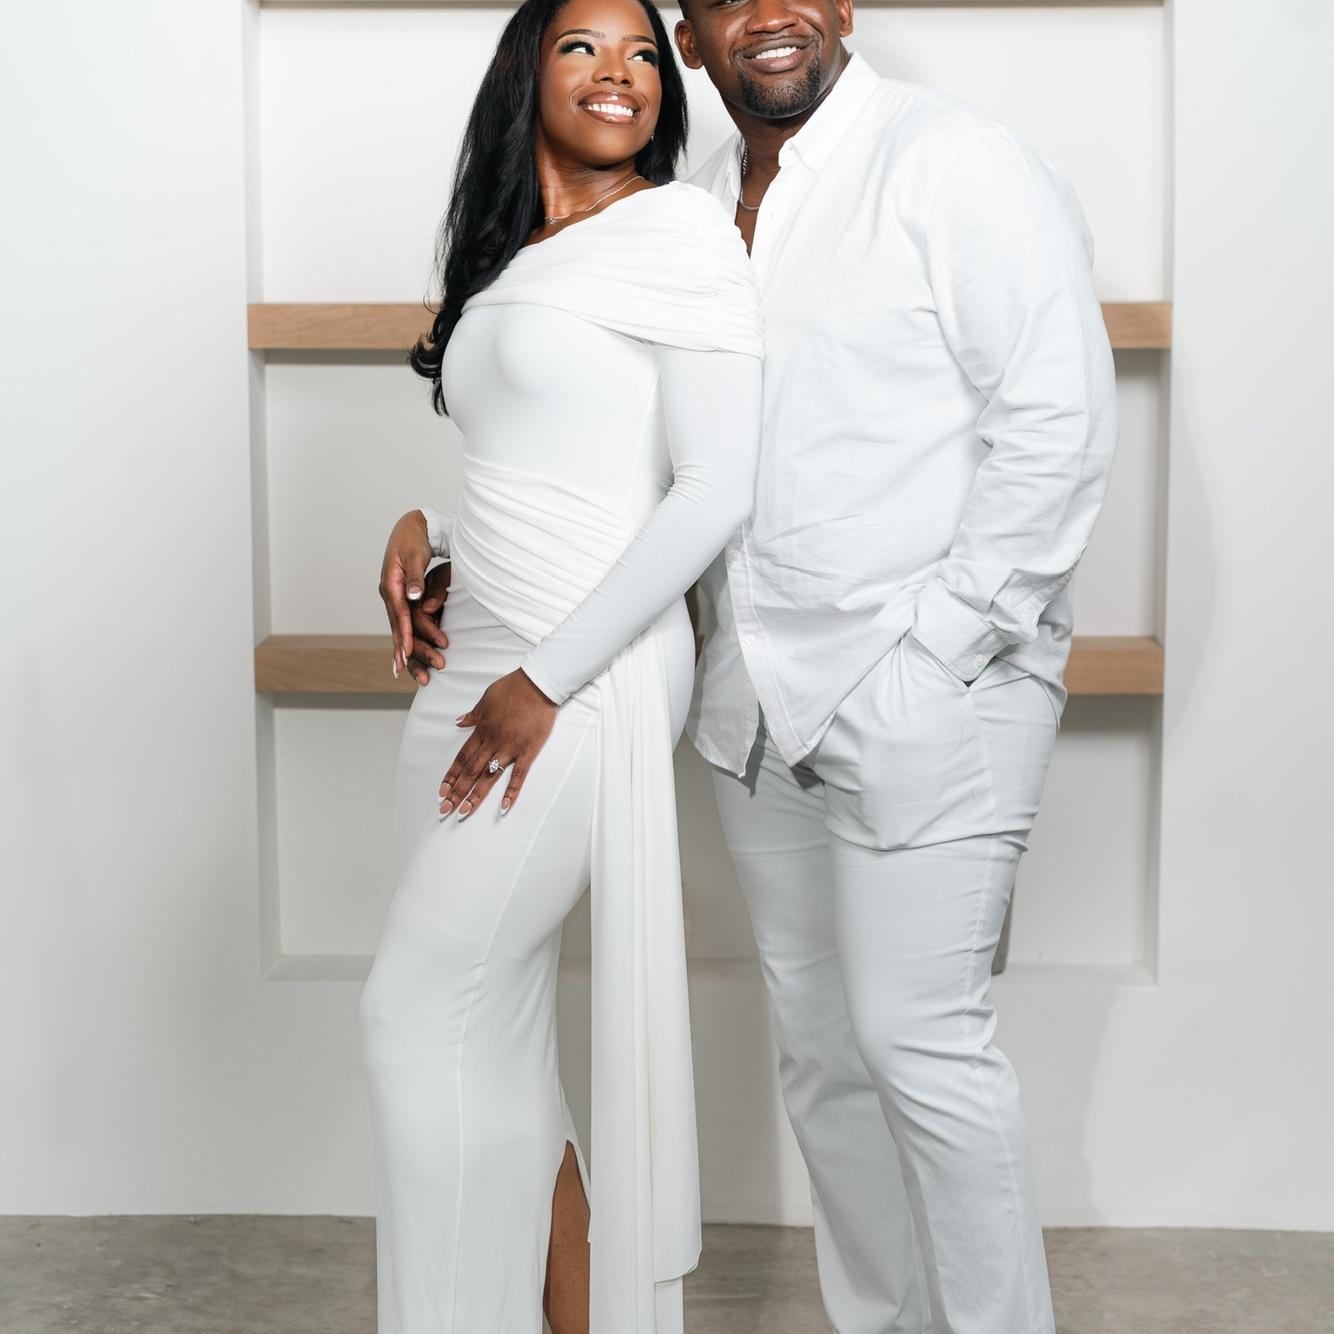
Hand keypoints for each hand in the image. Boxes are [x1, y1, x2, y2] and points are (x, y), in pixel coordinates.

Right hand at [379, 510, 449, 685]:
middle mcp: (389, 594)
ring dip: (406, 651)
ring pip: (399, 629)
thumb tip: (412, 596)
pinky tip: (406, 658)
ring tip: (410, 675)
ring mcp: (393, 598)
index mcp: (391, 584)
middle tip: (411, 673)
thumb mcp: (415, 554)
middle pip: (398, 626)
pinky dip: (405, 641)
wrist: (410, 529)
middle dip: (405, 650)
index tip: (409, 651)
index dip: (405, 633)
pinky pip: (402, 624)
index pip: (399, 613)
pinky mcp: (399, 600)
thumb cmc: (414, 540)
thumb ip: (414, 576)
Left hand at [439, 669, 558, 818]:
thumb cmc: (513, 688)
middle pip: (471, 772)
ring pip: (489, 776)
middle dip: (457, 792)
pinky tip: (504, 806)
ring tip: (464, 812)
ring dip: (476, 796)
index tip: (442, 791)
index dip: (451, 776)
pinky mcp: (528, 751)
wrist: (538, 684)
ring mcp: (510, 748)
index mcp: (482, 730)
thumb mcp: (486, 698)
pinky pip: (518, 775)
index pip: (462, 758)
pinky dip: (511, 791)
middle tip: (445, 810)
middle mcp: (492, 742)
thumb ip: (473, 715)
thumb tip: (459, 722)